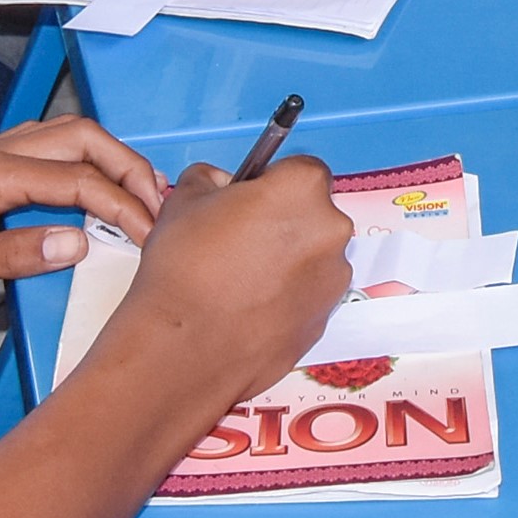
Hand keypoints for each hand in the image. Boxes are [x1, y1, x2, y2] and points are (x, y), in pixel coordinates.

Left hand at [0, 118, 166, 306]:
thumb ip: (14, 255)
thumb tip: (81, 244)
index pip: (77, 180)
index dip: (123, 206)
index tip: (154, 239)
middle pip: (81, 138)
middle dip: (128, 165)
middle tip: (161, 205)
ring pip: (64, 137)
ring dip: (107, 159)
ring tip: (139, 195)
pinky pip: (43, 151)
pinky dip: (80, 164)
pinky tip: (88, 192)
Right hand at [96, 156, 351, 408]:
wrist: (185, 347)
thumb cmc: (185, 269)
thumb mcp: (184, 198)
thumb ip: (211, 179)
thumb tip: (220, 183)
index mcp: (303, 188)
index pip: (300, 169)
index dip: (272, 182)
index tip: (251, 198)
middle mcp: (331, 230)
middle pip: (312, 214)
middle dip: (283, 222)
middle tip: (239, 241)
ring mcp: (333, 279)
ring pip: (313, 257)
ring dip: (288, 261)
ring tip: (239, 281)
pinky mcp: (324, 320)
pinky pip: (308, 295)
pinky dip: (287, 297)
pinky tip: (248, 307)